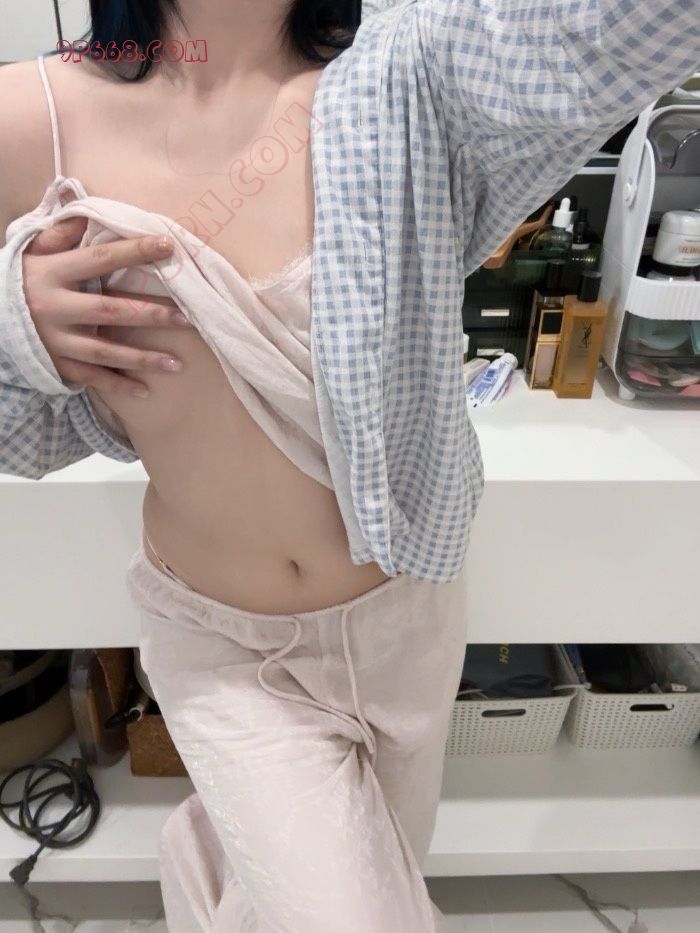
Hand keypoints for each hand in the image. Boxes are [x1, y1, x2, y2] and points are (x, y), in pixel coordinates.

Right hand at [22, 216, 193, 397]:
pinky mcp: (56, 364)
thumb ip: (61, 235)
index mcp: (53, 273)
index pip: (100, 260)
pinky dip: (117, 385)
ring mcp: (56, 340)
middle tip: (187, 318)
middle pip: (111, 311)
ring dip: (142, 358)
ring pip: (105, 351)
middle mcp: (55, 307)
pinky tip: (145, 390)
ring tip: (177, 363)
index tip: (168, 246)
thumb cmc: (20, 279)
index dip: (134, 251)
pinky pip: (91, 377)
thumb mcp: (34, 252)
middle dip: (151, 315)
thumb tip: (91, 214)